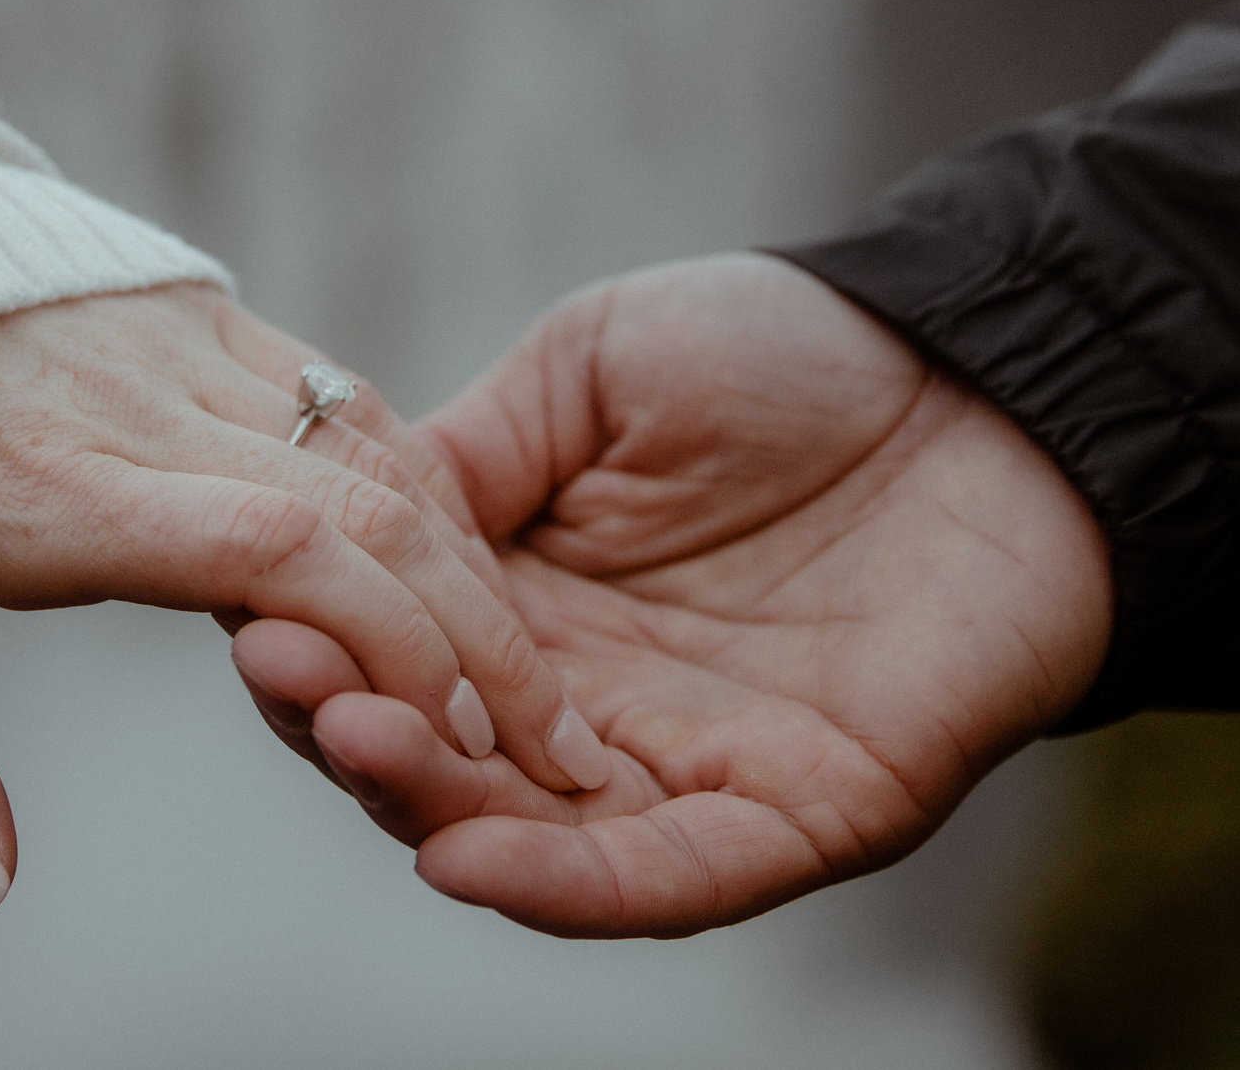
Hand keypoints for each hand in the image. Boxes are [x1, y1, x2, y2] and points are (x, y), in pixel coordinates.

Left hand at [0, 283, 601, 930]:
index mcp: (40, 487)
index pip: (270, 550)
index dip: (387, 646)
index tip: (457, 739)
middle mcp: (128, 400)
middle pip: (354, 506)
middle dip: (473, 632)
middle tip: (548, 742)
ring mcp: (171, 338)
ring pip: (366, 445)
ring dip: (464, 561)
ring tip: (526, 668)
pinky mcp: (191, 307)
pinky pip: (333, 393)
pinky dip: (414, 480)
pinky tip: (456, 552)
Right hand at [231, 254, 1110, 936]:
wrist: (986, 371)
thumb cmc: (791, 353)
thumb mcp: (590, 368)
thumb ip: (471, 457)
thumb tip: (334, 527)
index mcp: (532, 594)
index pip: (395, 650)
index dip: (320, 639)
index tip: (252, 607)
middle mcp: (592, 699)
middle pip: (443, 757)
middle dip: (355, 728)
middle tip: (292, 680)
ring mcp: (689, 767)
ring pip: (531, 832)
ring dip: (432, 806)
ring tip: (358, 740)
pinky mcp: (794, 815)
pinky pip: (666, 879)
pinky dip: (565, 885)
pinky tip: (465, 857)